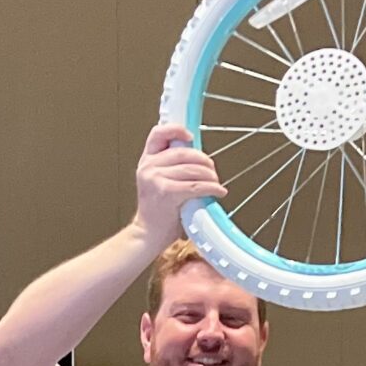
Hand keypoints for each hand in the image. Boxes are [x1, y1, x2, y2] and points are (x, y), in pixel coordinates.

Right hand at [132, 123, 226, 241]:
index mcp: (147, 161)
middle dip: (204, 161)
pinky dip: (212, 188)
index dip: (176, 130)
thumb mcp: (158, 182)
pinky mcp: (167, 192)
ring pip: (193, 169)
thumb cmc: (157, 211)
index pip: (158, 134)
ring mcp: (156, 179)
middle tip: (212, 171)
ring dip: (210, 176)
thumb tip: (198, 158)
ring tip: (216, 183)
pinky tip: (218, 191)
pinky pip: (196, 186)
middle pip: (184, 153)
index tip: (190, 137)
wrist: (147, 235)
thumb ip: (171, 166)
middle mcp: (149, 167)